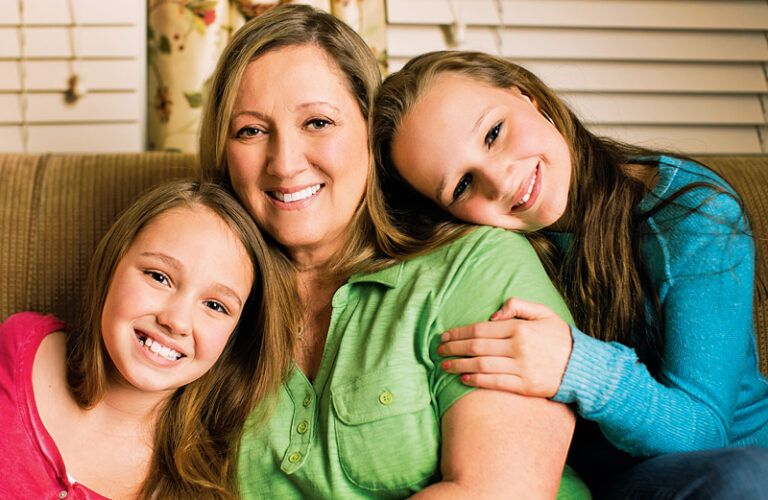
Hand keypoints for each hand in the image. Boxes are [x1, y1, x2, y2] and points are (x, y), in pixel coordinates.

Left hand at [438, 297, 572, 397]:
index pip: (480, 329)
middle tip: (439, 351)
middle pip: (476, 347)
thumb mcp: (543, 312)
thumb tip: (493, 314)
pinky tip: (463, 379)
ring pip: (481, 366)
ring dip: (459, 365)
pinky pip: (494, 383)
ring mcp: (521, 368)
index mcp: (519, 328)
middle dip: (454, 348)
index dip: (459, 333)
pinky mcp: (524, 386)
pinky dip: (476, 381)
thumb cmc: (559, 338)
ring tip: (445, 366)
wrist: (582, 367)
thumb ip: (517, 305)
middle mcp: (518, 347)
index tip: (445, 336)